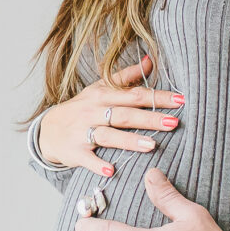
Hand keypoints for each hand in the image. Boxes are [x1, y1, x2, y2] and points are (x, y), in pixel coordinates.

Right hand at [32, 55, 184, 177]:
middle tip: (173, 123)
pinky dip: (98, 165)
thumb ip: (125, 76)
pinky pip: (87, 159)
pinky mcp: (75, 152)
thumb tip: (150, 60)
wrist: (48, 130)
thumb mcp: (99, 88)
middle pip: (124, 114)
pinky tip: (112, 170)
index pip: (134, 95)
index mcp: (103, 95)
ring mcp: (83, 132)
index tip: (181, 101)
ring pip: (108, 135)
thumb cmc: (81, 108)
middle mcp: (93, 112)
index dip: (157, 97)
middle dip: (149, 119)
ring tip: (152, 145)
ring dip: (129, 141)